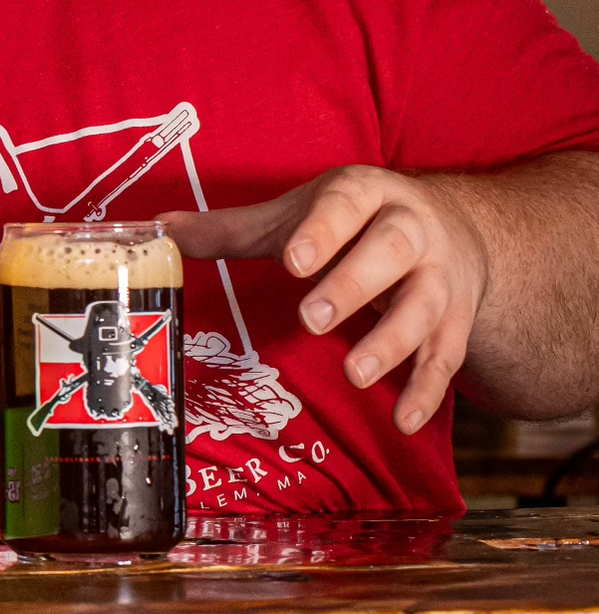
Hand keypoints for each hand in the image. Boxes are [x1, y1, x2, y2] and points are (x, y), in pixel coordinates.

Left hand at [161, 166, 490, 434]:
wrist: (455, 228)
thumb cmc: (353, 221)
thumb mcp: (295, 215)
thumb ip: (230, 229)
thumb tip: (157, 231)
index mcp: (365, 194)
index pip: (344, 205)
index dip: (321, 231)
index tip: (293, 259)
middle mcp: (411, 230)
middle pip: (390, 252)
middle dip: (353, 286)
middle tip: (312, 319)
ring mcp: (440, 276)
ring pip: (424, 307)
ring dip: (392, 342)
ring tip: (355, 373)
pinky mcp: (456, 319)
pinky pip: (447, 356)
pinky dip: (427, 388)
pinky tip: (404, 419)